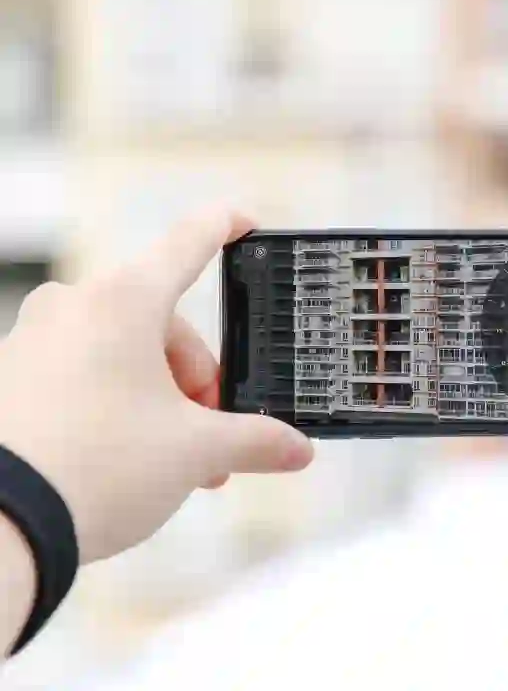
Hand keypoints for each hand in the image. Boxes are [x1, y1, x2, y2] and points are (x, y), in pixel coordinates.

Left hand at [0, 210, 313, 562]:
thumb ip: (254, 440)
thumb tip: (296, 449)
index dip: (225, 227)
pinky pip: (80, 374)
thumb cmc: (97, 469)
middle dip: (197, 381)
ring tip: (176, 462)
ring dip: (160, 399)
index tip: (247, 222)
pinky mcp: (9, 379)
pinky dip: (115, 405)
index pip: (188, 243)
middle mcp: (72, 307)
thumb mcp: (195, 452)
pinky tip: (126, 458)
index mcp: (124, 302)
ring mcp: (32, 341)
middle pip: (162, 324)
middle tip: (214, 435)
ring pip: (121, 354)